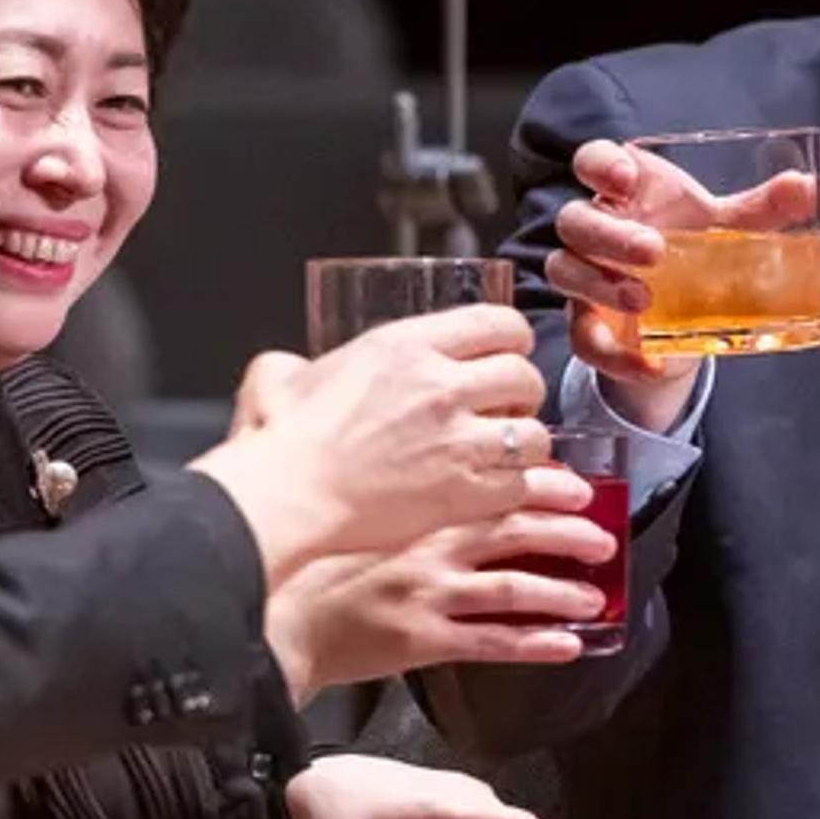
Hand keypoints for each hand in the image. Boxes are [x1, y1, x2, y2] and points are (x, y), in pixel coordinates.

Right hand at [191, 306, 566, 581]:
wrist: (290, 495)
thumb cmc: (286, 440)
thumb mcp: (286, 373)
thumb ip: (300, 361)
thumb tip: (289, 368)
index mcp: (407, 345)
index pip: (498, 322)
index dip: (512, 338)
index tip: (507, 352)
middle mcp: (441, 385)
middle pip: (524, 374)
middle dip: (522, 392)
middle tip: (505, 407)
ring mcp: (457, 440)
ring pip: (533, 432)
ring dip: (524, 442)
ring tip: (502, 451)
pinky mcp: (464, 491)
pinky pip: (521, 482)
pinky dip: (514, 486)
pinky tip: (493, 487)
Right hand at [264, 493, 618, 697]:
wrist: (271, 612)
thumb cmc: (299, 554)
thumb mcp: (339, 495)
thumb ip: (377, 471)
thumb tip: (398, 445)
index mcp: (418, 508)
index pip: (496, 487)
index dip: (543, 486)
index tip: (575, 486)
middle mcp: (433, 546)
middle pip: (519, 531)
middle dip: (569, 532)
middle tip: (603, 537)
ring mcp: (432, 594)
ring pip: (516, 588)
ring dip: (563, 592)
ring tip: (596, 597)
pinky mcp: (424, 640)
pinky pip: (494, 641)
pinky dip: (536, 643)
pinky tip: (567, 644)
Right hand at [544, 139, 819, 432]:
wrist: (683, 318)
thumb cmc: (695, 251)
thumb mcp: (732, 227)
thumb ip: (769, 208)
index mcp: (627, 193)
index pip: (591, 161)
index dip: (600, 164)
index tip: (627, 178)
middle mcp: (597, 231)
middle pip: (574, 220)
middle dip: (608, 234)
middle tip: (653, 251)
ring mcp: (587, 280)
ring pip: (564, 271)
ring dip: (600, 286)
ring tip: (646, 300)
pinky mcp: (590, 327)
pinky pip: (584, 340)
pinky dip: (615, 355)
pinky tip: (649, 363)